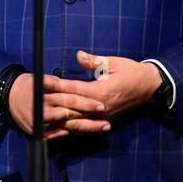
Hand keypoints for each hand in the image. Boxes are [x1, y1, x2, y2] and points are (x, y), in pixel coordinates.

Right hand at [7, 73, 110, 139]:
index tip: (101, 104)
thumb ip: (58, 81)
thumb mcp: (41, 78)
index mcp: (44, 91)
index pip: (69, 96)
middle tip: (106, 115)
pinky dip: (72, 133)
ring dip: (87, 127)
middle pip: (70, 112)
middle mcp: (42, 106)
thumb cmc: (28, 85)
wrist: (7, 97)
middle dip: (89, 114)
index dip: (86, 101)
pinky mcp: (37, 131)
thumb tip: (72, 72)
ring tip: (104, 126)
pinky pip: (58, 134)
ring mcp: (40, 120)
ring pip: (67, 125)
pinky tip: (86, 132)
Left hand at [43, 51, 163, 120]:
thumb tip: (78, 55)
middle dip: (51, 102)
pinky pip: (83, 125)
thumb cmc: (131, 72)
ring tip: (39, 113)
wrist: (150, 87)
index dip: (55, 85)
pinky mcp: (103, 121)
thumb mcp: (113, 63)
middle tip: (33, 98)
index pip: (72, 88)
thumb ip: (94, 61)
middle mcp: (100, 107)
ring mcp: (102, 117)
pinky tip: (56, 126)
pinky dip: (69, 126)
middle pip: (70, 106)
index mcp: (101, 91)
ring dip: (57, 116)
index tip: (39, 82)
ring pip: (75, 119)